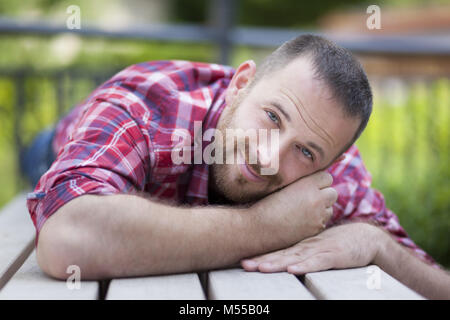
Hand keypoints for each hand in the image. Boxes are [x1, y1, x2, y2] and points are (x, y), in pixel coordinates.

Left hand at [241, 222, 384, 273]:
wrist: (365, 237)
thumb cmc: (338, 243)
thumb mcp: (316, 246)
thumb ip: (300, 251)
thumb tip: (283, 258)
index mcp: (301, 245)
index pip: (278, 251)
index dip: (260, 256)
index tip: (243, 260)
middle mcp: (307, 246)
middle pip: (281, 254)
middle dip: (262, 260)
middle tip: (244, 264)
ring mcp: (320, 250)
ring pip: (295, 258)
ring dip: (278, 263)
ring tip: (261, 268)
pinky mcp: (334, 255)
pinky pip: (318, 262)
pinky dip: (305, 266)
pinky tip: (293, 269)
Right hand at [251, 170, 336, 246]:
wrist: (258, 228)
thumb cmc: (265, 205)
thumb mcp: (282, 186)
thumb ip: (299, 181)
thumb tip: (312, 176)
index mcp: (307, 184)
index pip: (327, 177)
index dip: (319, 181)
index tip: (310, 185)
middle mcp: (316, 199)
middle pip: (333, 193)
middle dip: (324, 194)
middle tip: (310, 198)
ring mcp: (318, 215)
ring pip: (330, 209)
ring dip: (321, 209)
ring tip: (303, 211)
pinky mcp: (316, 229)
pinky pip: (323, 222)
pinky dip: (316, 221)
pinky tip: (301, 221)